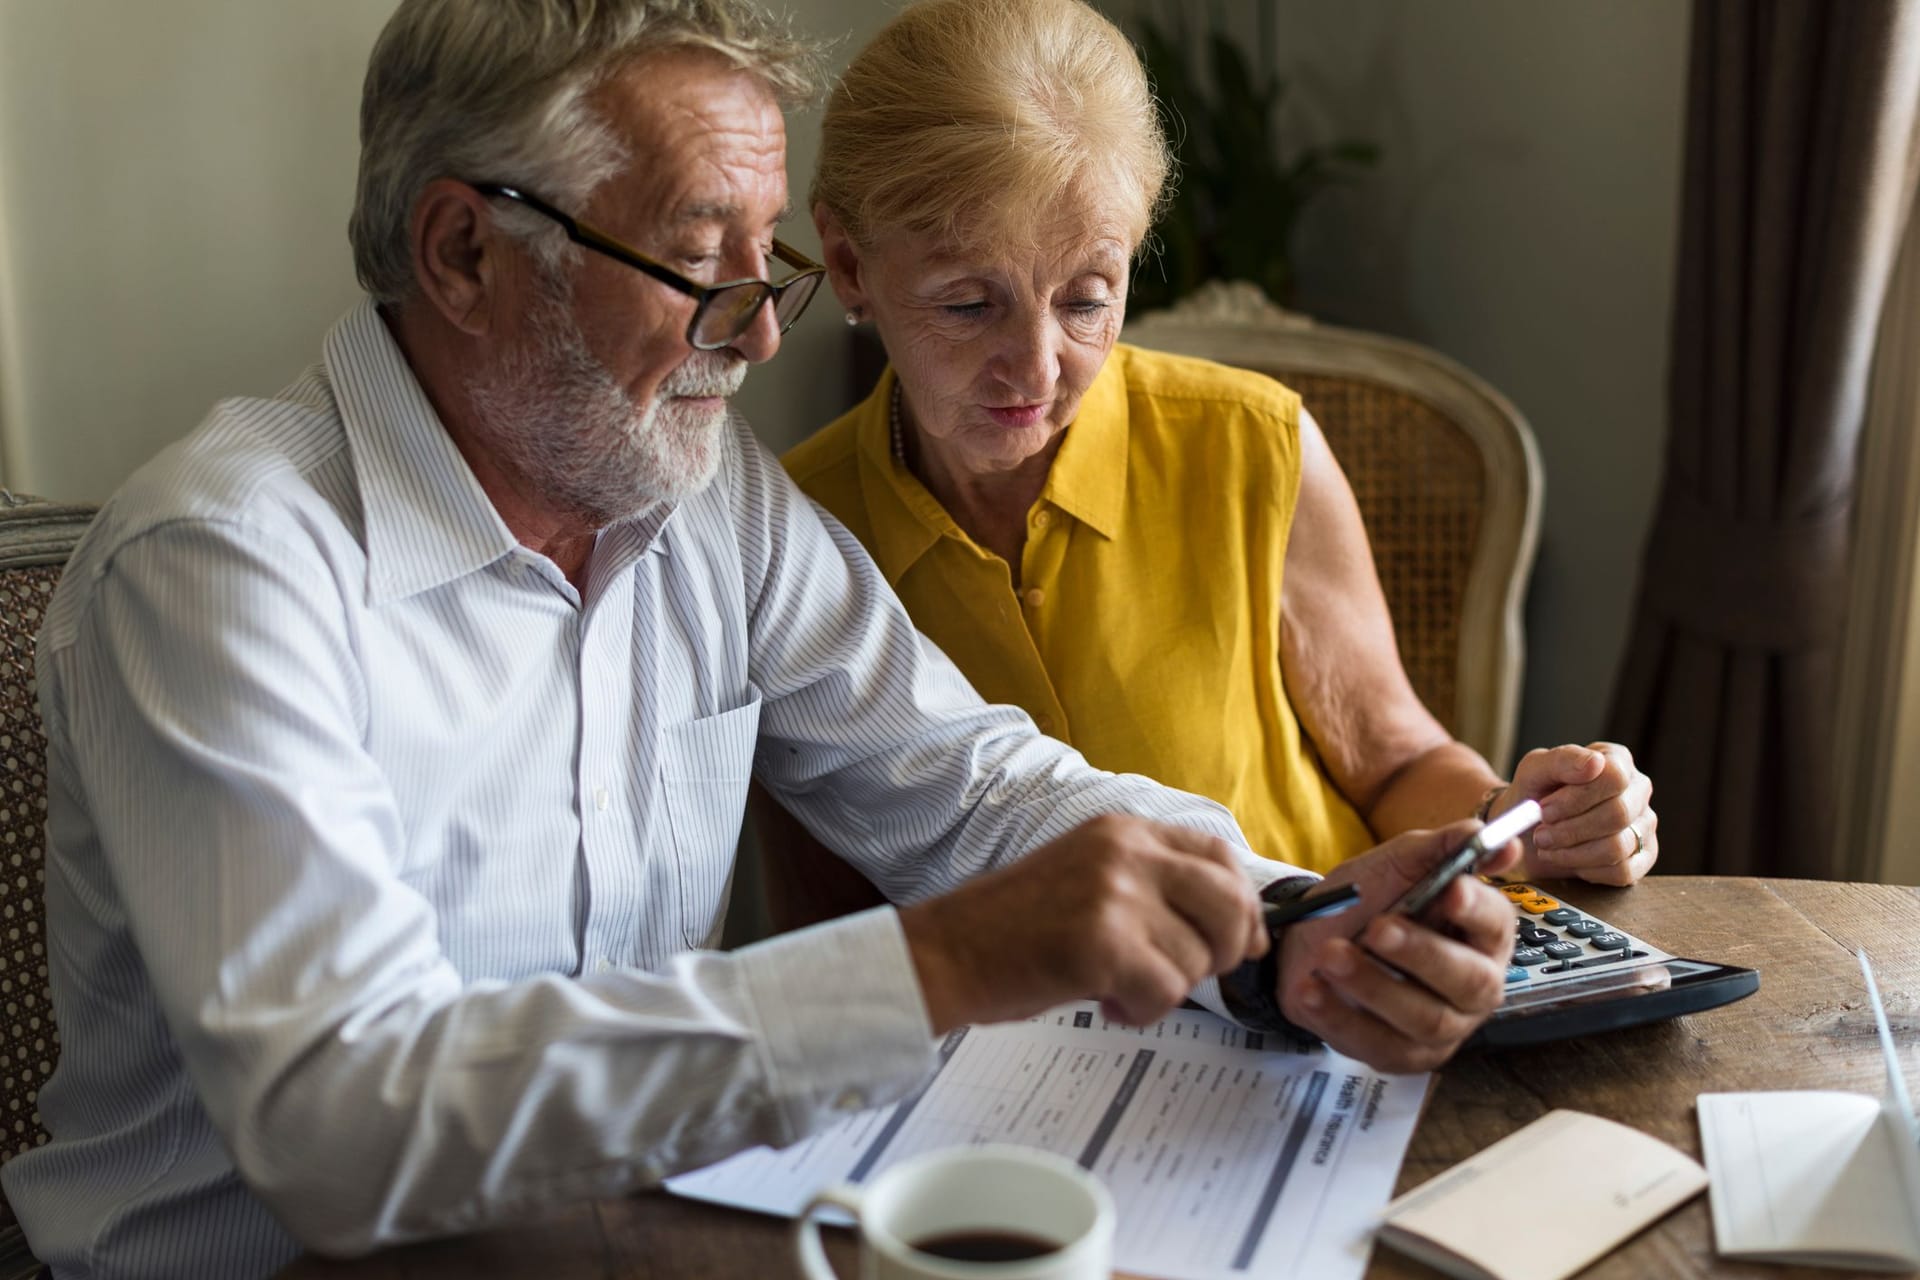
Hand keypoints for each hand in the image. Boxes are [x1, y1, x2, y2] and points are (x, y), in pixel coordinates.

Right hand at [898, 814, 1266, 1033]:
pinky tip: (1105, 1003)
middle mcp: (1125, 852)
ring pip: (1197, 959)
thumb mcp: (1090, 877)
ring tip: (1115, 985)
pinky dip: (1140, 1012)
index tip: (1242, 941)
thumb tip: (1241, 928)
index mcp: (1124, 830)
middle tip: (1182, 974)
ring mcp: (1115, 894)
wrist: (947, 952)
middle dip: (1223, 951)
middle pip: (1229, 903)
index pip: (1219, 854)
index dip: (1243, 903)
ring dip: (1165, 989)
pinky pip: (1165, 993)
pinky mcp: (1103, 943)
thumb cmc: (1015, 928)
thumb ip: (1155, 885)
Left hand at [1277, 822, 1517, 1072]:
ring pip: (1424, 1018)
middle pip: (1470, 981)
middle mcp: (1474, 986)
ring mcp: (1441, 1028)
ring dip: (1373, 984)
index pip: (1497, 924)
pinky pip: (1377, 1044)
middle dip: (1422, 954)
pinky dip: (1339, 1016)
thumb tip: (1499, 837)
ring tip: (1330, 954)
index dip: (1476, 910)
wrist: (1309, 938)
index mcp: (1482, 934)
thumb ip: (1443, 847)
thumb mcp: (1399, 863)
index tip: (1450, 891)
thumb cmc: (1367, 899)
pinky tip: (1311, 989)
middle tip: (1377, 928)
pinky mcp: (1401, 1055)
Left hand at [1498, 743, 1655, 885]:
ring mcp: (1644, 825)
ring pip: (1618, 846)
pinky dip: (1586, 869)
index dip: (1576, 798)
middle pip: (1618, 814)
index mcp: (1617, 761)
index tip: (1543, 810)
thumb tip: (1594, 763)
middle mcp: (1637, 791)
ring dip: (1573, 852)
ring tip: (1548, 846)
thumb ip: (1562, 760)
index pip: (1614, 778)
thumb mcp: (1535, 770)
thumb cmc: (1534, 794)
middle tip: (1540, 834)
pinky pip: (1622, 871)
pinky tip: (1568, 859)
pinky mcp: (1642, 857)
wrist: (1526, 829)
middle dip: (1570, 830)